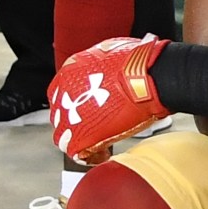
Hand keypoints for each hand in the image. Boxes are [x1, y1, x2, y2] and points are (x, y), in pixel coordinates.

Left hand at [48, 36, 171, 161]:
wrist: (147, 77)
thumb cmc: (137, 64)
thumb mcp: (110, 52)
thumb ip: (100, 64)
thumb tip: (107, 67)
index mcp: (69, 73)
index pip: (61, 94)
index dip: (75, 104)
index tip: (88, 108)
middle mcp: (63, 95)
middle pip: (60, 115)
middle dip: (76, 123)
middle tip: (94, 127)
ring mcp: (70, 117)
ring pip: (62, 136)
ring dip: (80, 140)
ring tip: (98, 143)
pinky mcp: (80, 136)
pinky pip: (75, 153)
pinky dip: (89, 156)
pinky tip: (103, 153)